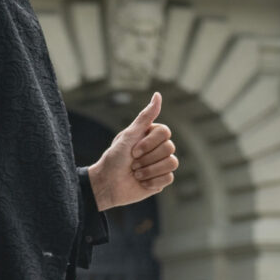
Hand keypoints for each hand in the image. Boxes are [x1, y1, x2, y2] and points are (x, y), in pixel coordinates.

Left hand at [88, 92, 177, 208]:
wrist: (107, 184)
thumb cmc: (114, 158)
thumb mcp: (128, 135)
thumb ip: (145, 116)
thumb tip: (158, 95)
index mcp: (151, 135)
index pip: (165, 133)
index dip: (149, 143)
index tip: (133, 151)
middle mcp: (158, 148)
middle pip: (170, 148)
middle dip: (147, 158)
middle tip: (132, 163)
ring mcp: (161, 164)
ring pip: (172, 163)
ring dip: (149, 170)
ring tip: (136, 173)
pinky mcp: (161, 180)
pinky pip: (169, 178)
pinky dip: (152, 181)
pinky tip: (141, 182)